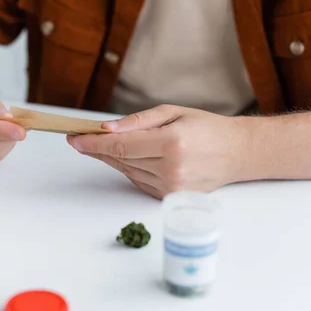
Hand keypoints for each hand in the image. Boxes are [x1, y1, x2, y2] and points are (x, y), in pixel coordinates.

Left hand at [67, 105, 250, 197]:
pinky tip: (131, 157)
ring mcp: (171, 187)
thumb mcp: (172, 112)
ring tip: (107, 144)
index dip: (93, 144)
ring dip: (114, 159)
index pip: (121, 146)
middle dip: (98, 149)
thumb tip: (107, 129)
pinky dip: (130, 168)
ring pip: (127, 172)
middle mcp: (171, 169)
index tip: (74, 139)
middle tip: (81, 138)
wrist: (237, 153)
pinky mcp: (170, 197)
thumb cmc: (205, 127)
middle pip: (121, 160)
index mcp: (172, 144)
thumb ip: (137, 122)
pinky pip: (138, 181)